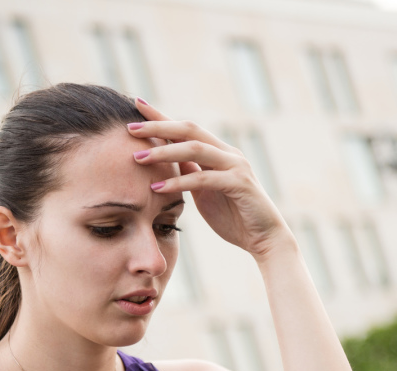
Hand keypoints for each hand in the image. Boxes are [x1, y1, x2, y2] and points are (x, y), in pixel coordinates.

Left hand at [128, 98, 292, 259]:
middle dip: (158, 126)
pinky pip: (203, 179)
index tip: (135, 105)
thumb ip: (191, 173)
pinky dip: (178, 182)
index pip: (186, 129)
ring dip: (164, 152)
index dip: (161, 116)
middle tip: (130, 128)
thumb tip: (168, 159)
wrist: (265, 239)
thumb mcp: (205, 192)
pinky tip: (156, 188)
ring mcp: (236, 166)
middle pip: (189, 129)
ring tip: (137, 158)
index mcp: (219, 153)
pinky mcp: (239, 184)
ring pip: (195, 149)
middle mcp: (228, 153)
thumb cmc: (234, 217)